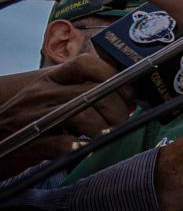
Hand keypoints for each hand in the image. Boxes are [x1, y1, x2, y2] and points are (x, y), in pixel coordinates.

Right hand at [0, 56, 136, 178]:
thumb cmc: (26, 120)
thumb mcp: (48, 98)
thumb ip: (79, 92)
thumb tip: (125, 98)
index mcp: (49, 80)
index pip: (85, 63)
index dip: (112, 74)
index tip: (128, 91)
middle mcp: (42, 94)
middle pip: (92, 92)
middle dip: (116, 108)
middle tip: (123, 119)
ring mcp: (35, 117)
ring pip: (82, 114)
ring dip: (103, 126)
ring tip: (108, 133)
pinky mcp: (30, 142)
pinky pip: (61, 143)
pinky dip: (79, 146)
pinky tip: (85, 147)